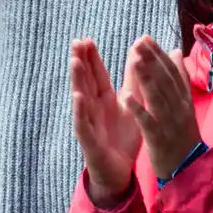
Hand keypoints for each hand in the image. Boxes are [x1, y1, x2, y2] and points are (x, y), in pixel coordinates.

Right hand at [69, 39, 142, 206]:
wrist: (121, 172)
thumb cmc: (123, 137)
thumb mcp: (131, 105)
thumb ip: (134, 82)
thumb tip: (138, 56)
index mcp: (104, 100)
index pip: (96, 75)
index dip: (91, 59)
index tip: (86, 39)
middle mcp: (93, 109)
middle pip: (85, 82)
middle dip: (81, 63)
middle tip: (76, 42)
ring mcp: (89, 124)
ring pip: (81, 99)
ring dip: (77, 81)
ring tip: (75, 62)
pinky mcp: (89, 141)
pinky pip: (83, 125)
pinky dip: (80, 111)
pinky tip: (78, 98)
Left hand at [120, 36, 201, 182]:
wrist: (189, 169)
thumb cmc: (182, 134)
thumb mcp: (184, 105)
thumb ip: (179, 78)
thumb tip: (175, 51)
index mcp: (184, 99)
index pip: (172, 72)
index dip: (159, 54)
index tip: (146, 38)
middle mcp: (179, 108)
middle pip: (166, 80)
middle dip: (152, 60)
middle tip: (139, 42)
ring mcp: (170, 123)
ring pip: (158, 97)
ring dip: (146, 78)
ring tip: (134, 60)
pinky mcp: (160, 140)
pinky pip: (148, 122)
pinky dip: (138, 109)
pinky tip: (126, 97)